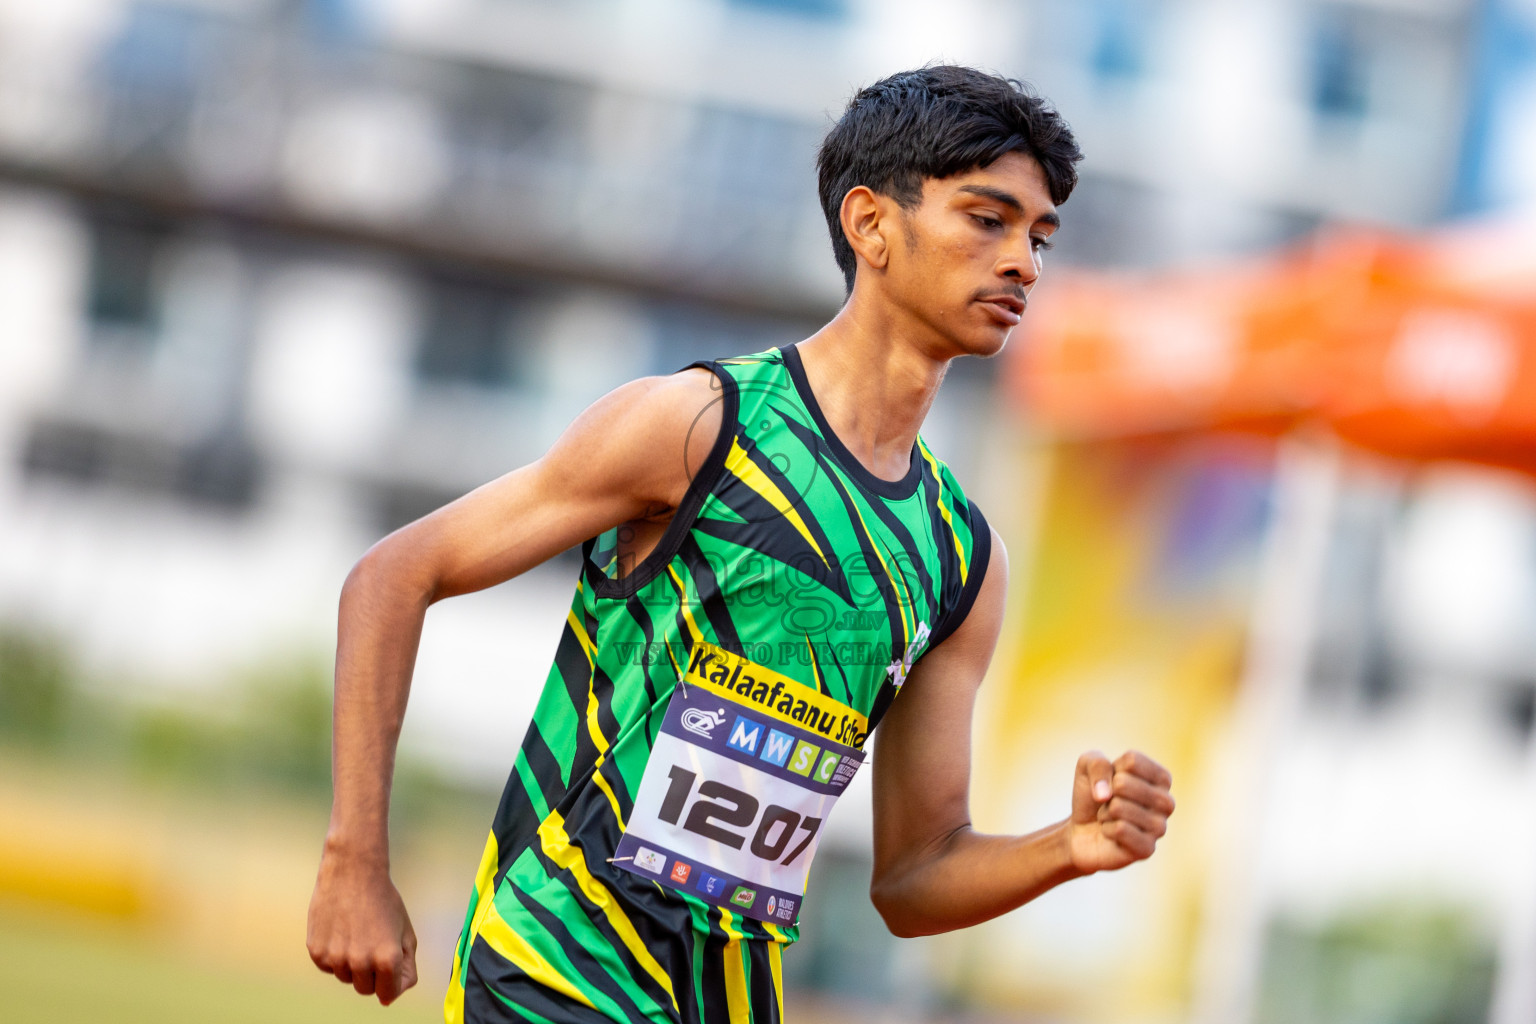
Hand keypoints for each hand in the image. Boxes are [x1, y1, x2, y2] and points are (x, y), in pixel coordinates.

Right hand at [306, 845, 418, 1004]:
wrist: (352, 872)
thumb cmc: (384, 902)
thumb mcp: (405, 933)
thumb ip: (405, 968)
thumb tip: (388, 999)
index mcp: (387, 958)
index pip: (388, 993)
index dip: (390, 980)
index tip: (389, 963)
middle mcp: (360, 962)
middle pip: (365, 989)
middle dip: (372, 973)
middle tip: (372, 943)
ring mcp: (336, 958)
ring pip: (346, 978)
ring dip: (352, 963)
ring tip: (356, 932)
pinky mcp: (316, 952)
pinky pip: (328, 967)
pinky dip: (335, 954)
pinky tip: (340, 930)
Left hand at [1067, 750, 1173, 874]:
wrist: (1081, 831)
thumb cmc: (1092, 795)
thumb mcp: (1087, 766)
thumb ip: (1097, 764)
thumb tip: (1105, 795)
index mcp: (1161, 778)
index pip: (1132, 760)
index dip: (1111, 769)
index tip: (1112, 781)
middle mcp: (1167, 802)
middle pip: (1124, 783)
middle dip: (1106, 793)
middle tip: (1109, 804)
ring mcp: (1160, 827)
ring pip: (1118, 807)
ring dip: (1104, 813)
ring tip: (1110, 819)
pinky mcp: (1148, 849)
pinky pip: (1120, 830)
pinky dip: (1106, 829)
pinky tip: (1111, 834)